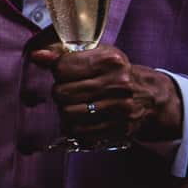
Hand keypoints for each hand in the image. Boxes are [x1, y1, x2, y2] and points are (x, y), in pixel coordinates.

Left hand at [23, 42, 182, 149]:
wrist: (150, 96)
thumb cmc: (116, 73)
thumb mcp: (97, 57)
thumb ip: (65, 56)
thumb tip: (37, 56)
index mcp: (110, 60)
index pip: (62, 67)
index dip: (58, 72)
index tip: (65, 73)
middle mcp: (117, 83)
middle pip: (62, 93)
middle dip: (59, 93)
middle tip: (68, 92)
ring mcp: (120, 107)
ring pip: (68, 114)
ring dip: (65, 112)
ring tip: (73, 106)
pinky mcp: (120, 128)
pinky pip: (80, 132)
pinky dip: (74, 127)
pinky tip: (81, 120)